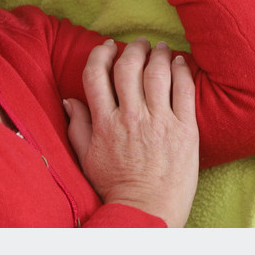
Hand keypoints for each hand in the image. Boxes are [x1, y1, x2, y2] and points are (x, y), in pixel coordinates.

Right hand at [63, 38, 198, 227]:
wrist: (149, 210)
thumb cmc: (116, 187)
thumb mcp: (87, 158)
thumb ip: (78, 126)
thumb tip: (69, 99)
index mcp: (105, 123)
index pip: (97, 75)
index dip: (101, 54)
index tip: (107, 47)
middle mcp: (132, 117)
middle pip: (129, 67)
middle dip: (133, 48)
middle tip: (139, 43)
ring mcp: (160, 121)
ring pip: (158, 73)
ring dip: (158, 54)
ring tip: (160, 48)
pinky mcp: (185, 128)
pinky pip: (184, 89)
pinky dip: (182, 70)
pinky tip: (180, 63)